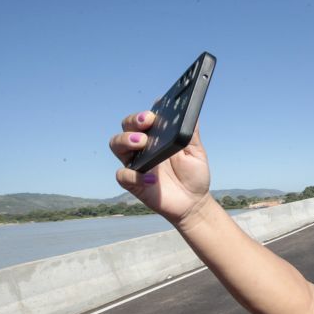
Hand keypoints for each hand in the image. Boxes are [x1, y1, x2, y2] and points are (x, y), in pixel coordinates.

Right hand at [109, 110, 212, 225]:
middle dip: (132, 121)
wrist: (194, 202)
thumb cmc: (194, 174)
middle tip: (147, 123)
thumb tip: (192, 112)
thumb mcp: (196, 152)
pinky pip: (123, 175)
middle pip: (125, 127)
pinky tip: (152, 179)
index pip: (142, 119)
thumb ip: (192, 133)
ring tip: (142, 142)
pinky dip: (134, 175)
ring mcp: (136, 164)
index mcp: (156, 137)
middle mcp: (142, 148)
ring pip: (116, 145)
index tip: (152, 115)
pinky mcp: (133, 183)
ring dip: (125, 140)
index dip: (143, 114)